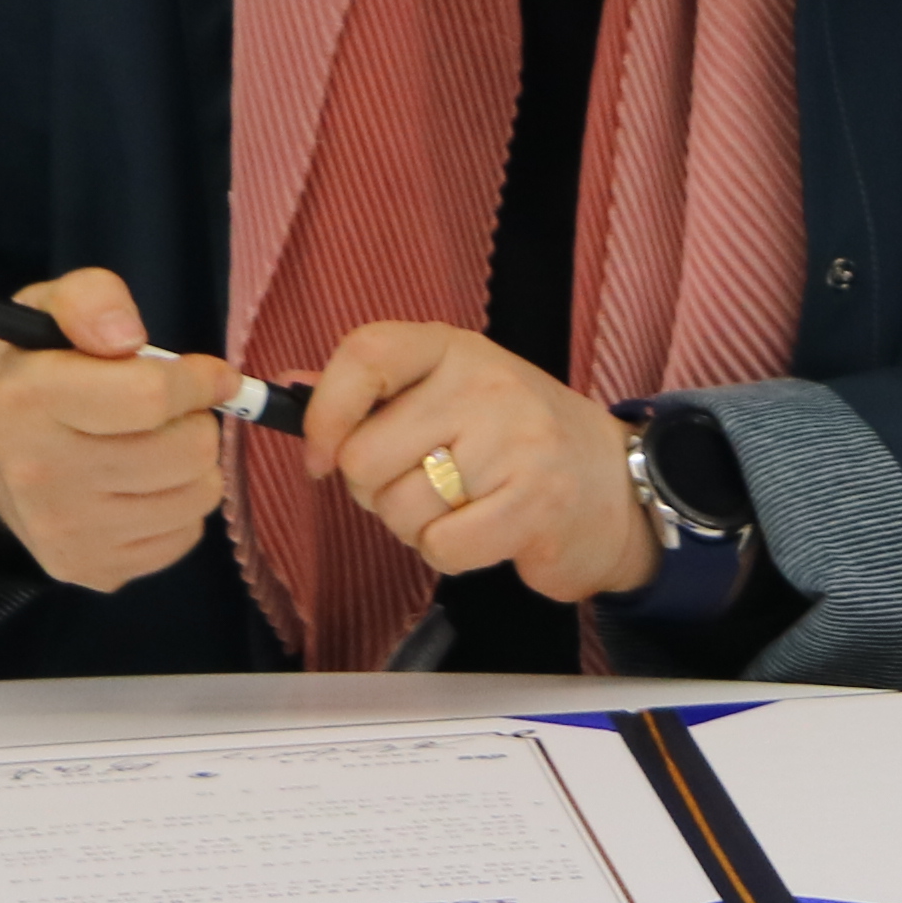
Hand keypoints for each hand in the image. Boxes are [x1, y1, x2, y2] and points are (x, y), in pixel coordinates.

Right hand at [0, 268, 246, 593]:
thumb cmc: (37, 368)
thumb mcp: (48, 307)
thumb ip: (91, 299)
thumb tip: (128, 337)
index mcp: (28, 400)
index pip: (153, 397)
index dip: (199, 379)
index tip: (208, 375)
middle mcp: (41, 474)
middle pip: (188, 451)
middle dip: (195, 421)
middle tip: (166, 412)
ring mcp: (65, 532)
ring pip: (198, 495)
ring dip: (194, 465)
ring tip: (155, 445)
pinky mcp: (91, 570)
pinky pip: (185, 536)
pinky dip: (179, 506)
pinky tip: (142, 485)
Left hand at [305, 324, 660, 604]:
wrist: (613, 483)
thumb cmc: (514, 441)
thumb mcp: (449, 395)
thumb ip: (372, 391)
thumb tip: (287, 387)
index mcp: (454, 349)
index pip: (365, 353)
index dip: (324, 412)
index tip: (318, 457)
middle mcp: (486, 383)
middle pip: (364, 457)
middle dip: (375, 492)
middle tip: (420, 485)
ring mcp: (517, 439)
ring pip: (399, 510)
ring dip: (414, 527)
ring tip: (460, 506)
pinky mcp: (536, 500)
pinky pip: (441, 546)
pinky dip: (449, 552)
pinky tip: (482, 531)